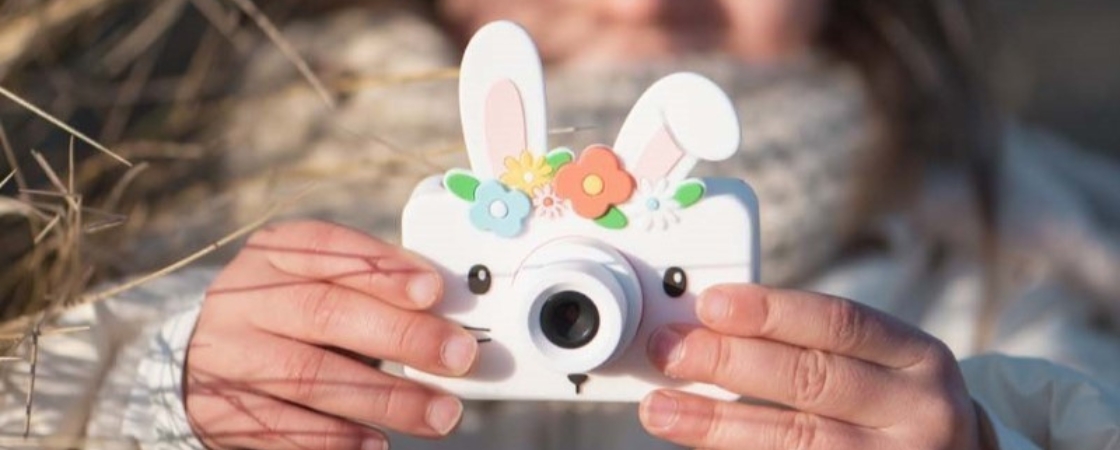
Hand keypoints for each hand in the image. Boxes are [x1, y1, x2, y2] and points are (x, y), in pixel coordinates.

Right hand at [185, 221, 478, 449]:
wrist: (208, 360)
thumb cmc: (292, 315)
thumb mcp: (319, 281)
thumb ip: (374, 289)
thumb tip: (450, 313)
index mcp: (275, 253)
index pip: (328, 249)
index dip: (382, 269)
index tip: (434, 290)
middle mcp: (244, 299)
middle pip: (325, 312)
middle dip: (402, 336)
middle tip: (460, 356)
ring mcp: (227, 355)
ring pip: (310, 375)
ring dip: (384, 397)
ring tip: (439, 414)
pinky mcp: (219, 410)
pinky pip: (283, 427)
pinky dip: (335, 438)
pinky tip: (376, 442)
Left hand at [640, 285, 989, 449]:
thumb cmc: (895, 406)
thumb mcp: (884, 363)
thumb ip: (814, 344)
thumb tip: (711, 328)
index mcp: (919, 358)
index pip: (839, 323)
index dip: (770, 311)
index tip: (710, 304)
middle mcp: (917, 411)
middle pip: (811, 379)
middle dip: (730, 362)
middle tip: (670, 351)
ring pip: (796, 440)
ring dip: (718, 424)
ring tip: (661, 409)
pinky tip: (701, 448)